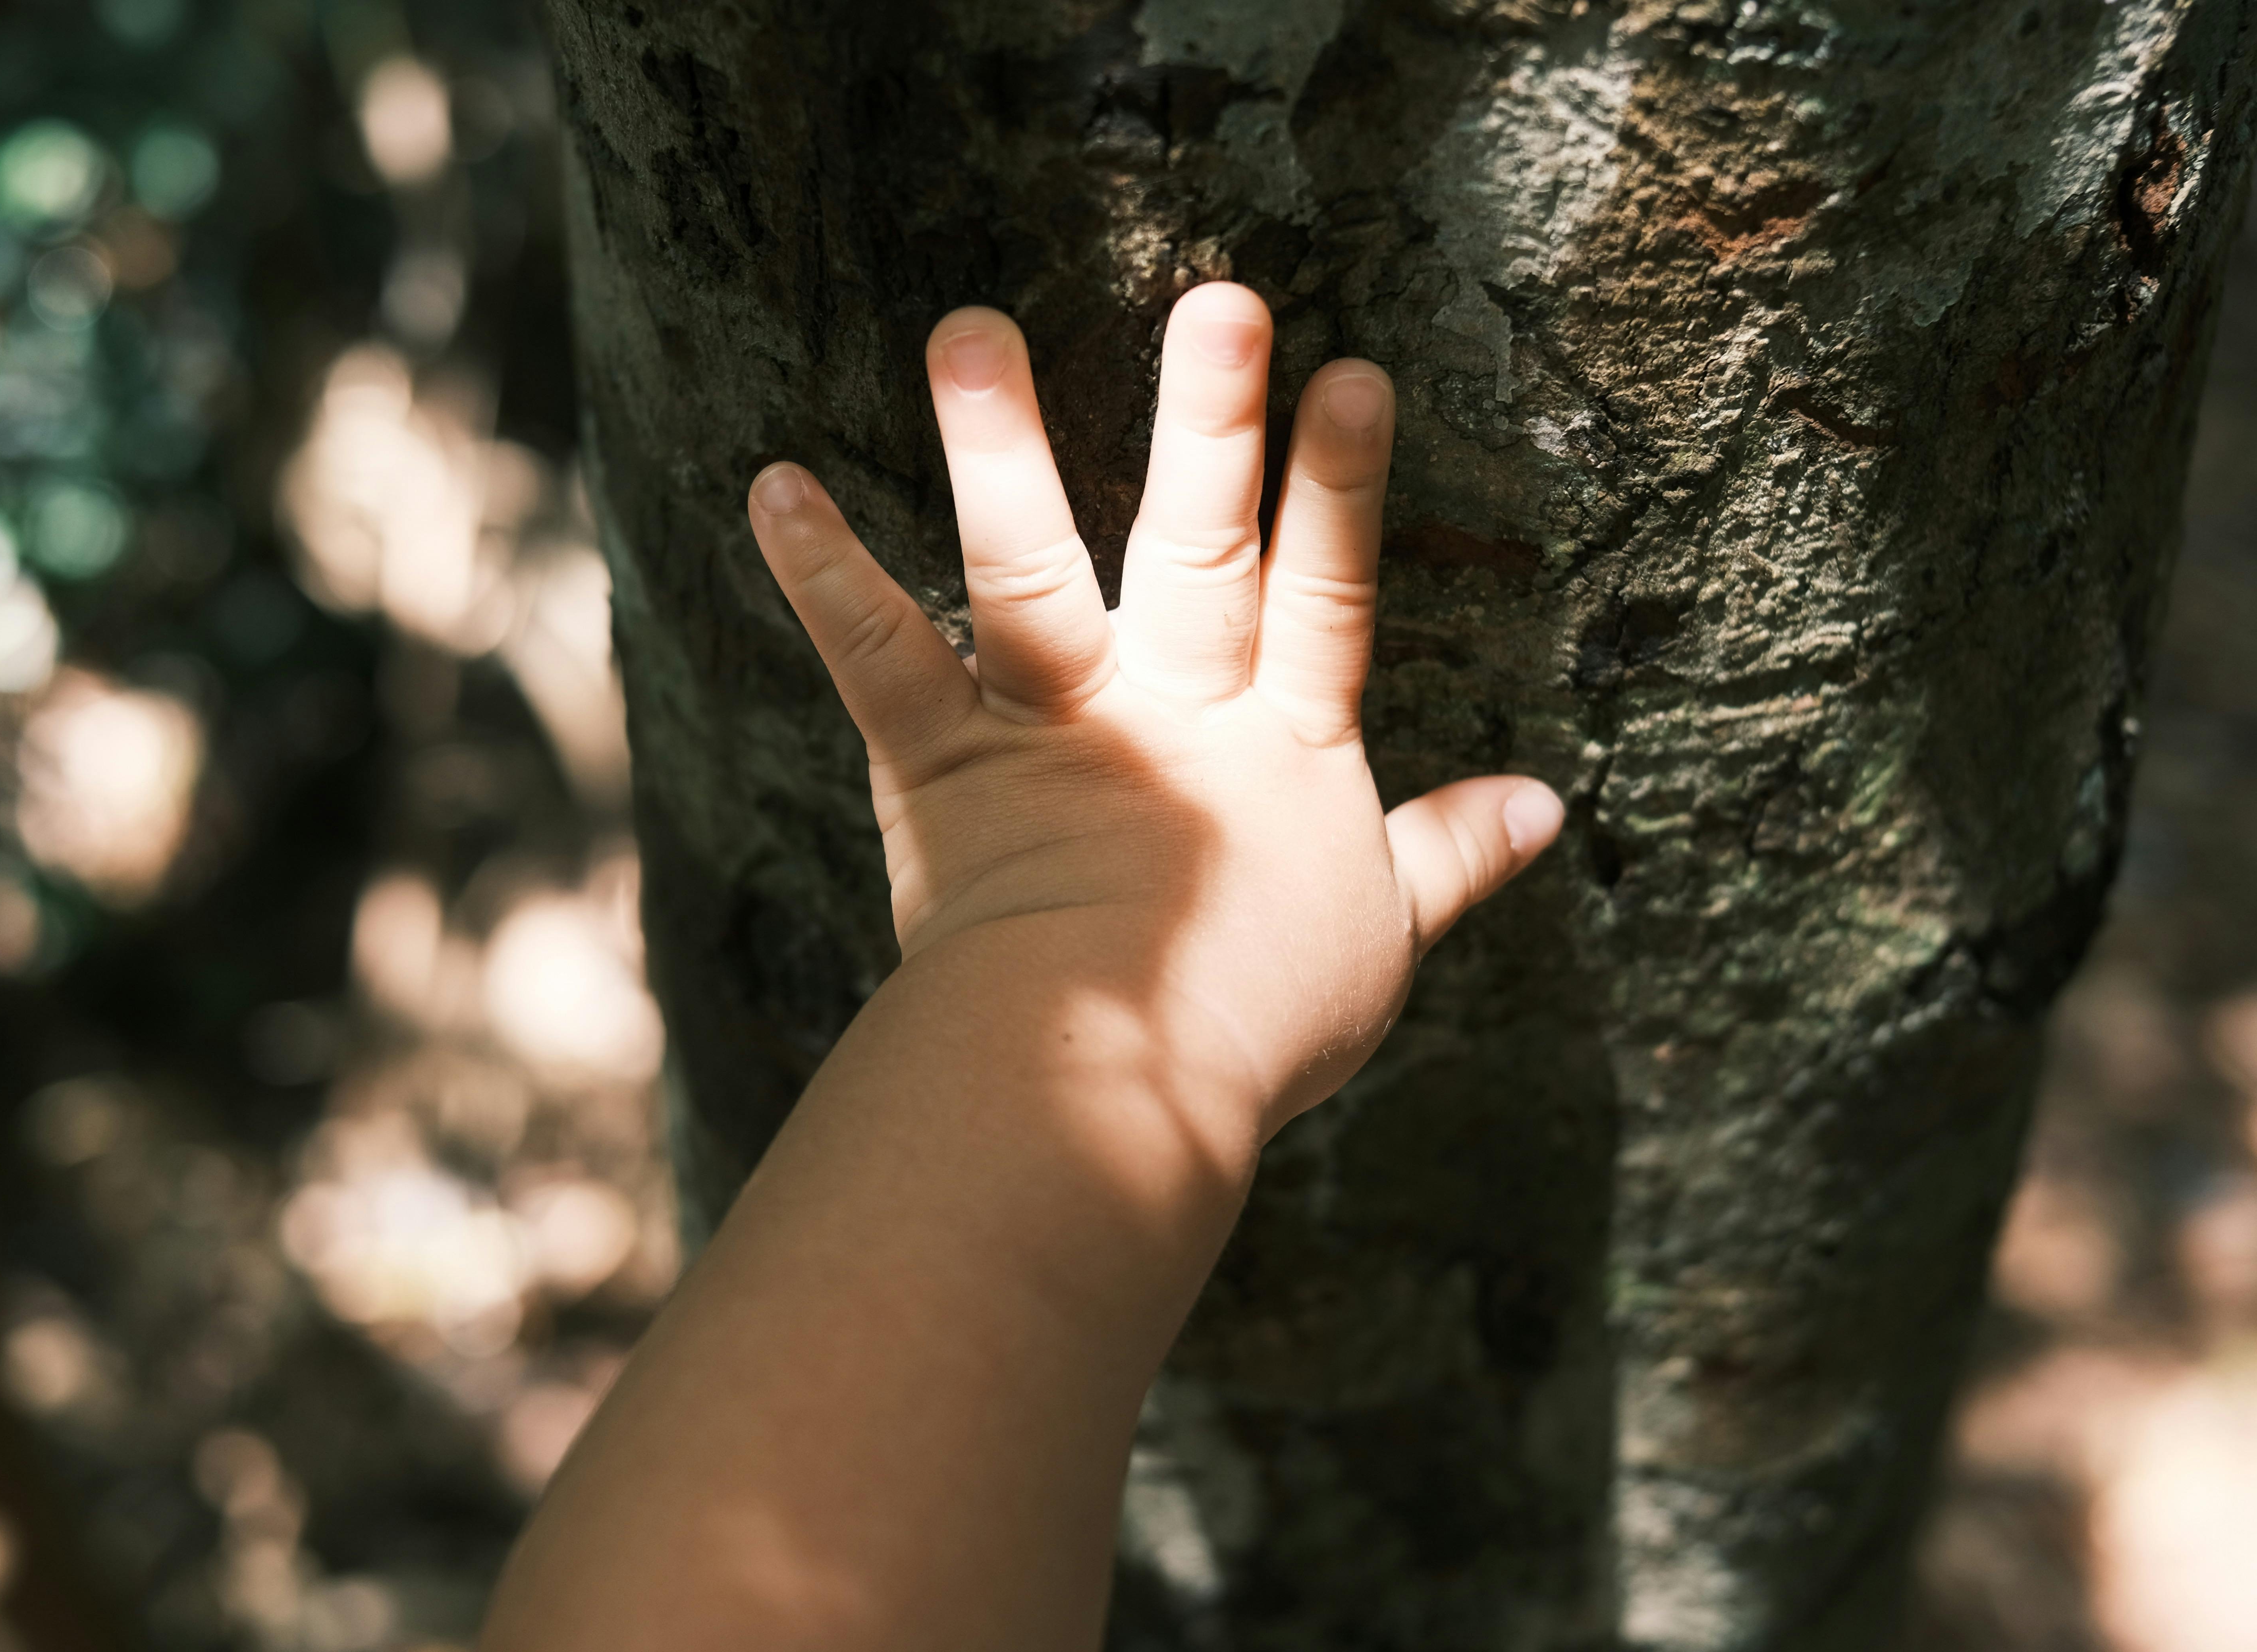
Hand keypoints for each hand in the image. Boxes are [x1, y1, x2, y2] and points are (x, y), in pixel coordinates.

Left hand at [747, 281, 1560, 1135]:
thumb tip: (1549, 805)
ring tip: (967, 330)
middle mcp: (1173, 719)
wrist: (1125, 1095)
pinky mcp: (948, 773)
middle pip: (1202, 553)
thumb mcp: (1380, 940)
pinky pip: (881, 662)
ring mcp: (1058, 737)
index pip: (1329, 599)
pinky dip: (826, 576)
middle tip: (1219, 300)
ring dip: (1001, 450)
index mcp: (1281, 752)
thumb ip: (1451, 858)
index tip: (1355, 375)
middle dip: (1214, 426)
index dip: (1343, 491)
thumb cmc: (1254, 1024)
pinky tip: (771, 486)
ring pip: (1034, 575)